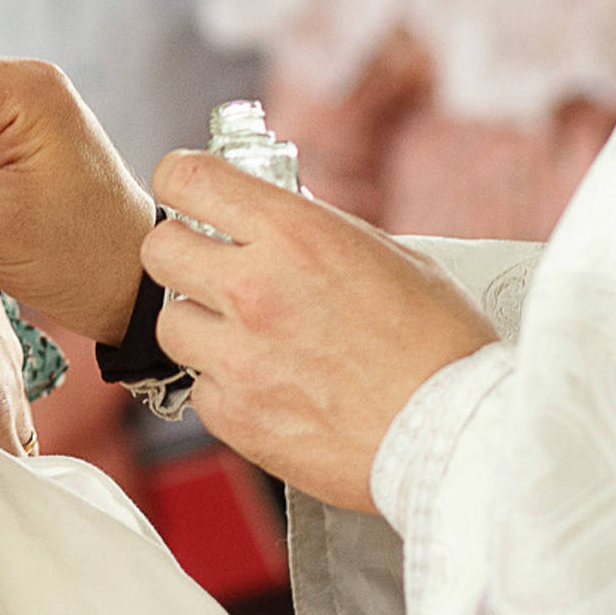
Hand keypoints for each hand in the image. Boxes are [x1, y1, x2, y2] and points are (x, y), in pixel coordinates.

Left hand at [141, 151, 498, 511]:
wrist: (457, 435)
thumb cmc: (440, 347)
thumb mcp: (389, 256)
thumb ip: (318, 232)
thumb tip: (273, 219)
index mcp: (295, 235)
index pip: (187, 179)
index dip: (180, 180)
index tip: (188, 192)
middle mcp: (255, 289)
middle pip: (158, 249)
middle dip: (182, 253)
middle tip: (212, 269)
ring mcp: (238, 356)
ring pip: (169, 323)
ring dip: (201, 325)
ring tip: (250, 338)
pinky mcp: (235, 416)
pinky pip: (198, 388)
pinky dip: (225, 386)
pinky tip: (271, 387)